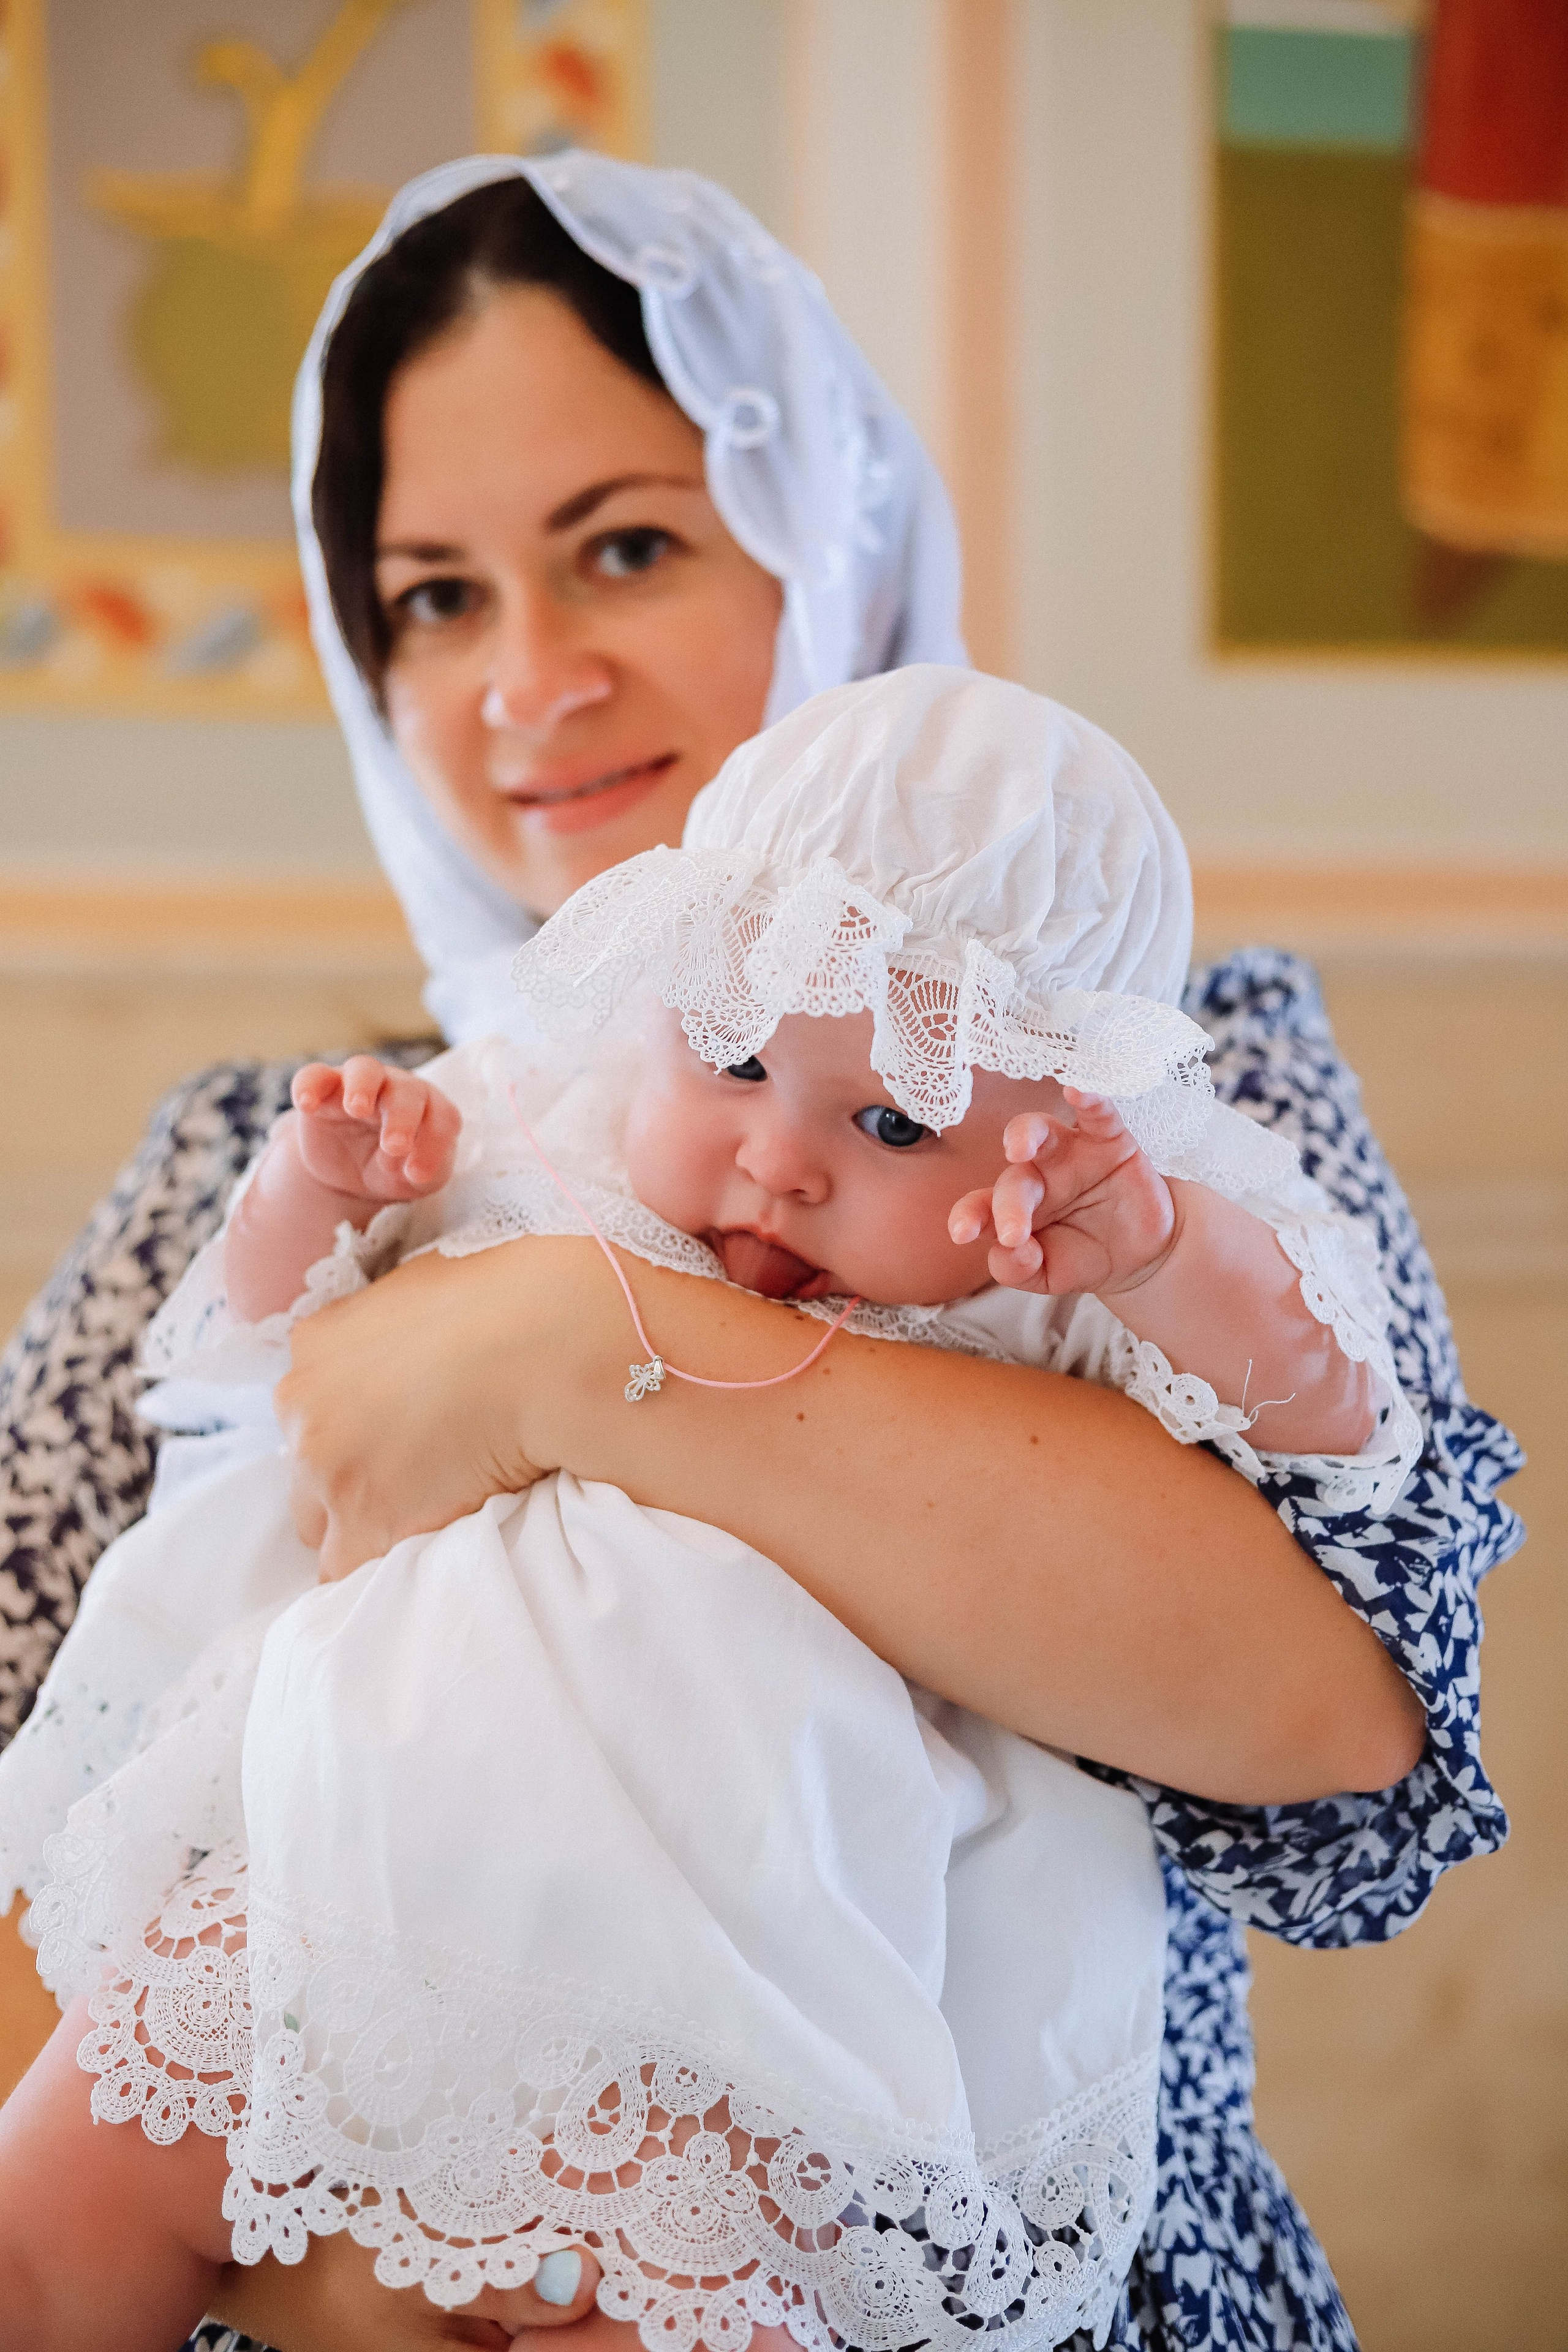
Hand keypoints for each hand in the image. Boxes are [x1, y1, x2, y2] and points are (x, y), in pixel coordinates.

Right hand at [289, 1055, 460, 1203]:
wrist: (353, 1174)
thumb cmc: (395, 1170)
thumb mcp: (414, 1180)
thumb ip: (421, 1173)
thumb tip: (404, 1166)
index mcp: (430, 1109)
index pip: (442, 1117)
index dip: (434, 1143)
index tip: (417, 1174)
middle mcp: (398, 1089)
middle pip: (406, 1090)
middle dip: (402, 1117)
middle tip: (395, 1147)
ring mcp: (360, 1084)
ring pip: (365, 1069)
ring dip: (363, 1086)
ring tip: (357, 1108)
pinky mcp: (324, 1089)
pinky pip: (315, 1076)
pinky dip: (309, 1084)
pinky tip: (306, 1104)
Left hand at [947, 1089, 1176, 1297]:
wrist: (1141, 1253)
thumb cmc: (1084, 1257)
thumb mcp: (1050, 1275)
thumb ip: (1020, 1269)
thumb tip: (1008, 1251)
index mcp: (1012, 1207)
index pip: (981, 1205)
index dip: (969, 1214)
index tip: (962, 1233)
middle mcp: (1035, 1174)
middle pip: (1013, 1179)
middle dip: (1009, 1205)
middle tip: (1012, 1234)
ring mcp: (1070, 1152)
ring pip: (1040, 1130)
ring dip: (1025, 1134)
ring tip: (1017, 1149)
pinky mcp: (1108, 1139)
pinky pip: (1097, 1114)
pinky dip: (1090, 1099)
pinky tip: (1077, 1092)